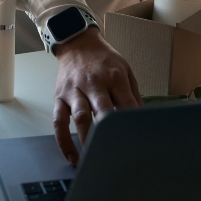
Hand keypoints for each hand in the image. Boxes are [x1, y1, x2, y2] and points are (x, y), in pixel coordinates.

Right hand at [52, 27, 140, 164]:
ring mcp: (74, 91)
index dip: (132, 124)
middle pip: (103, 111)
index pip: (126, 104)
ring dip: (87, 139)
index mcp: (114, 77)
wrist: (77, 42)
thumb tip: (141, 119)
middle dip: (109, 133)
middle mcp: (94, 83)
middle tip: (116, 154)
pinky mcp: (59, 97)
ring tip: (94, 159)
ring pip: (81, 117)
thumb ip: (133, 94)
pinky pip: (59, 122)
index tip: (137, 142)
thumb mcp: (125, 69)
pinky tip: (72, 156)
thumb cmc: (103, 59)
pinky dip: (64, 141)